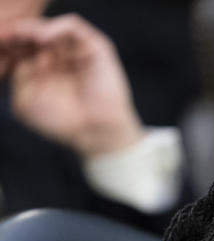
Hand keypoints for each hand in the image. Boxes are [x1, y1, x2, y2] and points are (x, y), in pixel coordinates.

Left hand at [0, 14, 143, 155]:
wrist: (95, 133)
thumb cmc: (64, 122)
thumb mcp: (25, 100)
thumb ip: (17, 73)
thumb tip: (16, 50)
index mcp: (45, 69)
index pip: (23, 45)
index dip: (9, 42)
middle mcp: (62, 57)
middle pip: (35, 32)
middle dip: (17, 32)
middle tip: (4, 36)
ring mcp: (78, 51)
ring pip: (52, 26)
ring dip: (32, 28)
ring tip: (20, 36)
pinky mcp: (96, 48)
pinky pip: (73, 26)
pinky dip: (55, 27)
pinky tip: (41, 38)